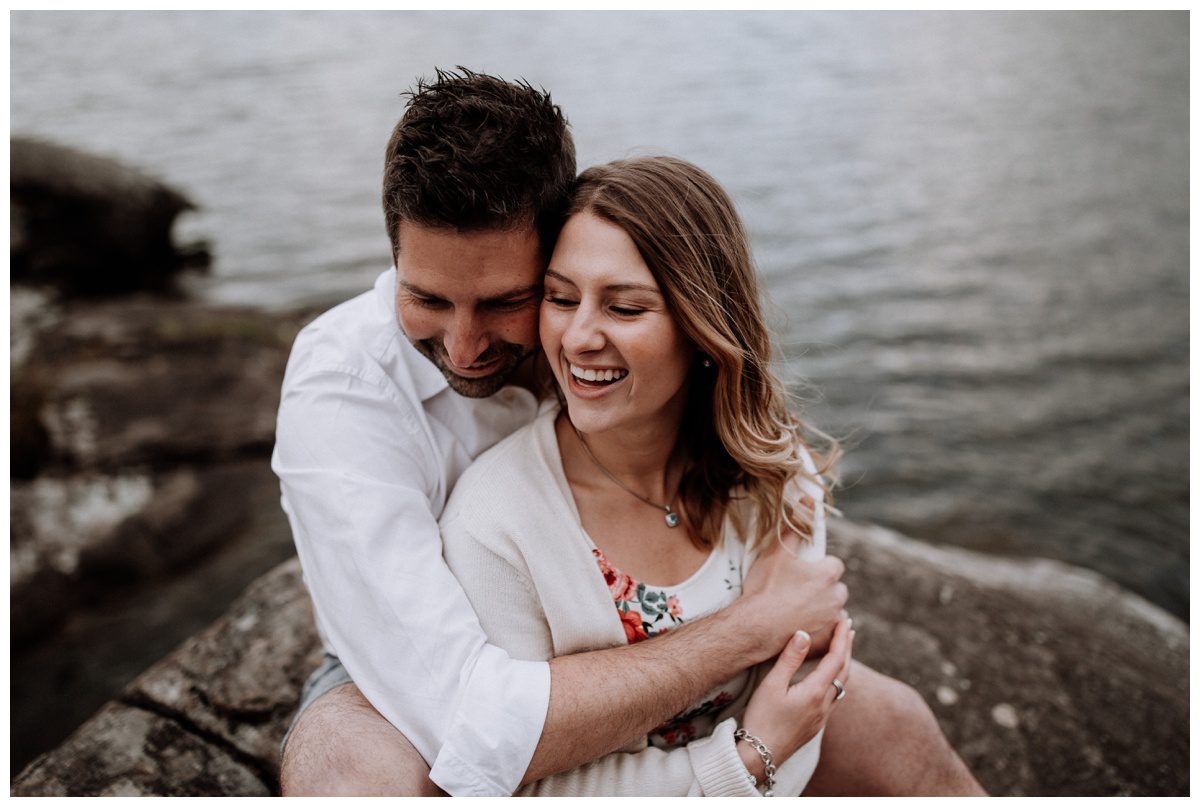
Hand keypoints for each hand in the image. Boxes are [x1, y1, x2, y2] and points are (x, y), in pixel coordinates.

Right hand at [737, 618, 854, 780]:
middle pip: (843, 670)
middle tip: (848, 627)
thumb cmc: (762, 719)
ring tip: (843, 647)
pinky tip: (831, 677)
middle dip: (847, 647)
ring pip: (841, 684)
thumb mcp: (772, 685)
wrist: (761, 756)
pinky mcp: (816, 723)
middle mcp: (824, 704)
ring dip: (844, 663)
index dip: (841, 638)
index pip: (836, 658)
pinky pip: (835, 695)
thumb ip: (790, 658)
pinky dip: (837, 678)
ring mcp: (822, 715)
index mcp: (815, 692)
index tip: (844, 619)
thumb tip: (804, 634)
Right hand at [738, 537, 847, 654]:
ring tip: (798, 610)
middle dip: (823, 589)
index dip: (820, 567)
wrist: (756, 626)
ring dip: (822, 608)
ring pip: (833, 610)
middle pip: (836, 589)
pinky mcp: (826, 640)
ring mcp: (832, 621)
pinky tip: (802, 625)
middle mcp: (836, 598)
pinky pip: (830, 631)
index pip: (835, 565)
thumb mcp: (777, 552)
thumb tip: (808, 502)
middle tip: (799, 591)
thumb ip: (796, 527)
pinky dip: (820, 628)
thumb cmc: (766, 588)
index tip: (805, 573)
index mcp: (828, 575)